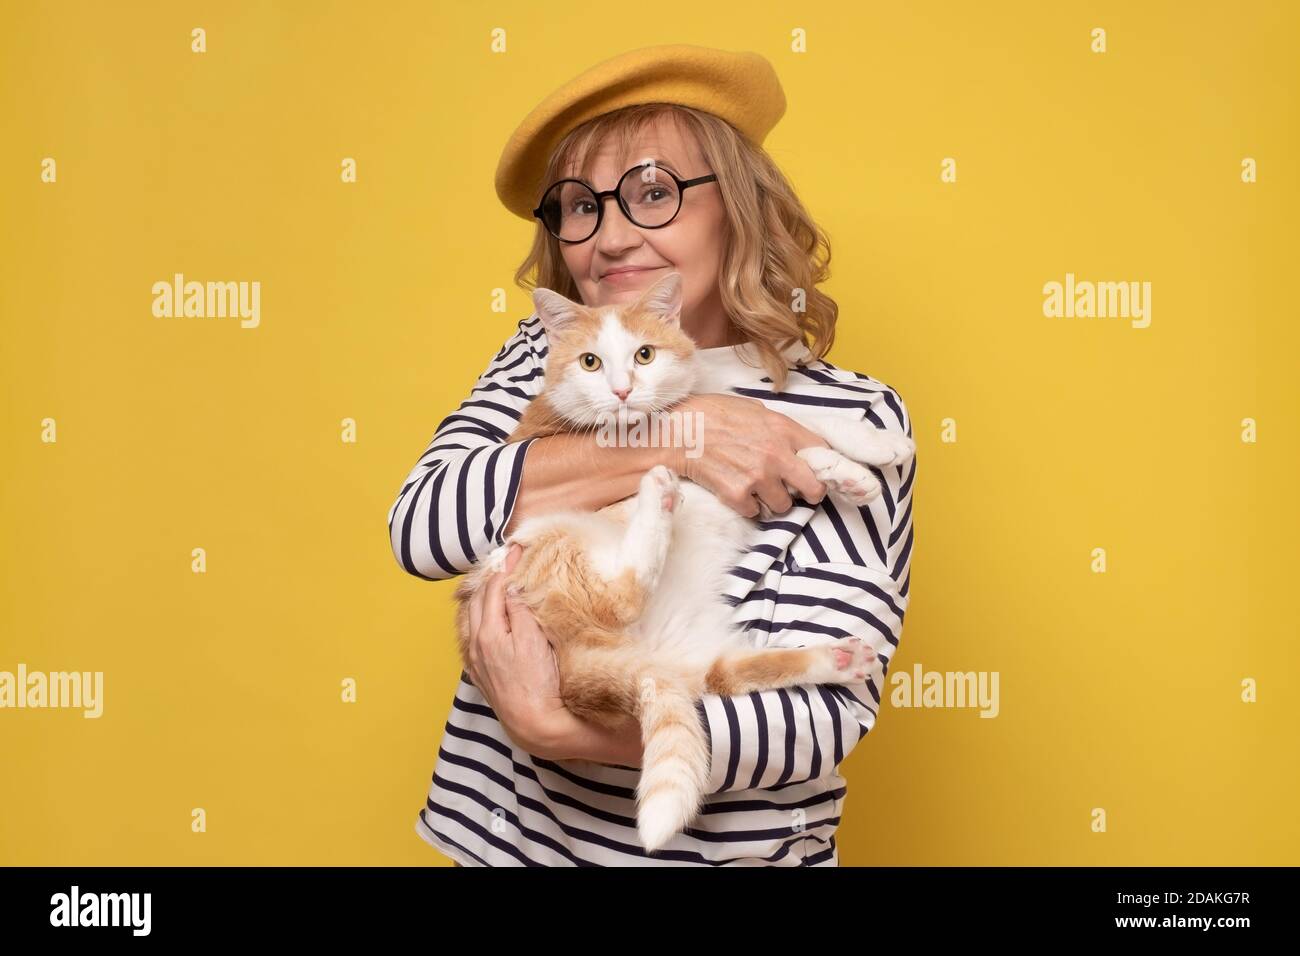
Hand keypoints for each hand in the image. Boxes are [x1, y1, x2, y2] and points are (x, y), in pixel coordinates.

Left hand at [464, 543, 568, 757]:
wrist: (534, 723)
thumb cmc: (539, 682)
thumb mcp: (534, 639)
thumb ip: (519, 610)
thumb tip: (510, 585)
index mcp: (488, 631)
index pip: (495, 588)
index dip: (506, 566)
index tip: (517, 550)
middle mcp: (477, 643)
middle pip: (478, 600)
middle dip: (490, 577)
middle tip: (505, 560)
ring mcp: (477, 659)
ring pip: (472, 617)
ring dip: (482, 596)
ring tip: (494, 582)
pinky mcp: (482, 672)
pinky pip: (473, 635)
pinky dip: (478, 618)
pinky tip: (486, 617)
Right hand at [667, 393, 828, 517]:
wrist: (678, 431)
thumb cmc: (712, 414)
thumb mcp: (753, 409)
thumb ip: (777, 427)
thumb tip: (793, 444)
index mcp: (782, 429)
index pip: (822, 453)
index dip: (821, 465)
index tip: (816, 471)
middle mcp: (775, 455)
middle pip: (813, 488)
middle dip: (810, 493)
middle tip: (800, 492)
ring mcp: (757, 477)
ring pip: (783, 505)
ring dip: (772, 500)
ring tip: (756, 487)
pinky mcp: (738, 495)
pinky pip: (754, 511)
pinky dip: (747, 505)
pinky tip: (735, 490)